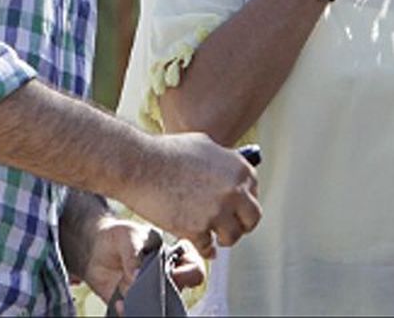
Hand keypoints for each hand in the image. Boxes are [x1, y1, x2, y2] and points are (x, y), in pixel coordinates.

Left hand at [81, 218, 206, 304]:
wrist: (95, 249)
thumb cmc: (119, 236)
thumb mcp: (128, 236)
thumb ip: (134, 253)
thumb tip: (137, 275)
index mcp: (174, 255)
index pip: (194, 268)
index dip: (189, 274)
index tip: (173, 274)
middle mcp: (166, 276)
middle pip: (178, 292)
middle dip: (165, 293)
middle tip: (145, 286)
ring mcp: (151, 291)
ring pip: (159, 306)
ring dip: (146, 304)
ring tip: (128, 296)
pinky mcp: (134, 302)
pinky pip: (137, 312)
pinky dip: (129, 312)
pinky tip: (119, 303)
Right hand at [120, 132, 260, 258]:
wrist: (139, 165)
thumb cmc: (165, 152)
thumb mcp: (204, 145)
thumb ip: (223, 161)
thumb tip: (229, 172)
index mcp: (239, 169)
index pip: (254, 193)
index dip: (243, 203)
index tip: (236, 209)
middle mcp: (234, 191)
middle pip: (252, 219)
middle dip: (241, 224)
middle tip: (230, 226)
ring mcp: (217, 211)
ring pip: (232, 237)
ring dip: (222, 238)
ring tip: (214, 236)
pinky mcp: (197, 229)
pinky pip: (207, 247)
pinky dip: (204, 248)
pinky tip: (200, 244)